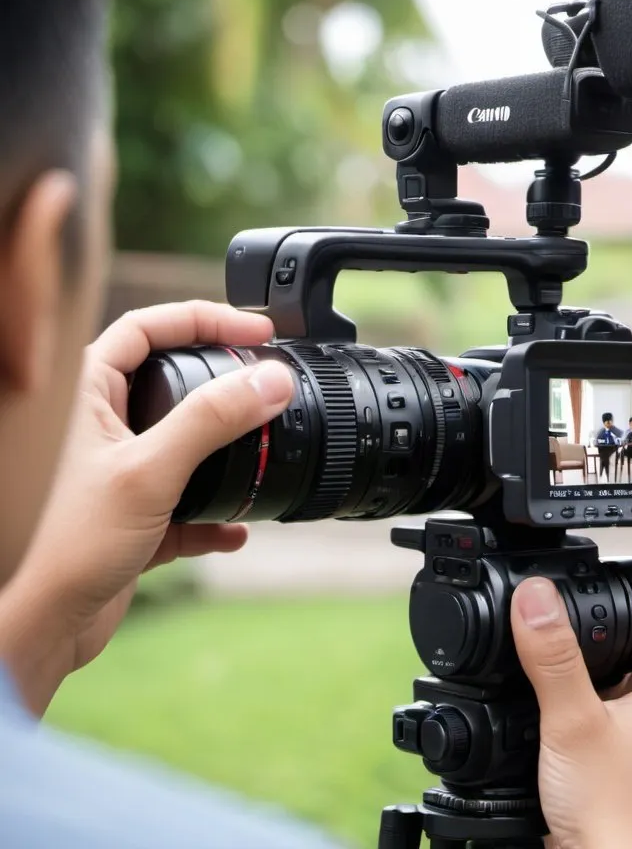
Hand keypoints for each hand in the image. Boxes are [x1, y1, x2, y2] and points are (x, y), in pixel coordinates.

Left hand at [0, 301, 294, 715]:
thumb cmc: (68, 544)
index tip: (258, 332)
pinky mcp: (133, 514)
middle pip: (174, 378)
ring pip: (186, 440)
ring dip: (227, 451)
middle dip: (225, 382)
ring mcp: (119, 468)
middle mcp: (102, 424)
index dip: (206, 319)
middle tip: (270, 381)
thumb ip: (212, 419)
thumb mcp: (150, 471)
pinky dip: (215, 513)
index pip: (149, 327)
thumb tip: (272, 379)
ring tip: (264, 452)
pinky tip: (235, 531)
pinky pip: (187, 500)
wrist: (45, 627)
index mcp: (86, 393)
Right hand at [511, 579, 631, 848]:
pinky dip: (630, 740)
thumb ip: (551, 655)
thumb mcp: (569, 721)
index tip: (624, 595)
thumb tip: (536, 595)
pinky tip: (593, 755)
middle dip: (626, 656)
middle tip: (580, 656)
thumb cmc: (611, 815)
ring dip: (627, 701)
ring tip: (580, 707)